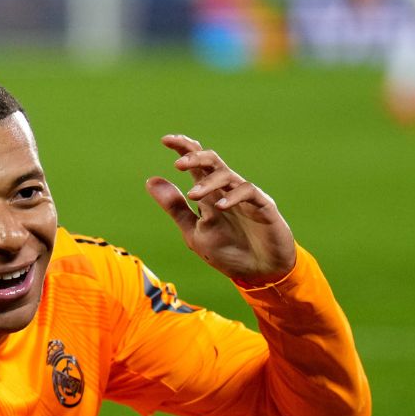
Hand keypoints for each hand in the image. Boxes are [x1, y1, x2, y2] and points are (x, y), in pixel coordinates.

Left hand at [145, 135, 297, 285]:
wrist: (259, 275)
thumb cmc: (228, 253)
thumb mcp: (194, 232)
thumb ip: (175, 207)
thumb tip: (150, 180)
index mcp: (211, 194)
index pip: (196, 164)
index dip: (183, 148)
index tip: (165, 140)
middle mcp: (227, 190)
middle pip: (212, 162)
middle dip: (195, 157)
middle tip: (178, 164)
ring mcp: (246, 197)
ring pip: (228, 175)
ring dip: (209, 182)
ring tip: (193, 194)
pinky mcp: (264, 206)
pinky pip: (249, 192)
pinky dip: (234, 197)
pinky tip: (220, 206)